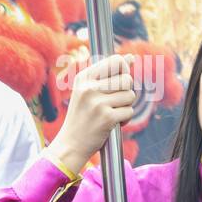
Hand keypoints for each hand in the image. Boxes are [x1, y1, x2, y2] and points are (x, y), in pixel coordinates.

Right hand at [44, 54, 136, 176]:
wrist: (70, 143)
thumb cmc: (82, 115)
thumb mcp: (87, 90)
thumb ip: (108, 73)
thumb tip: (130, 58)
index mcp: (84, 77)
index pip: (116, 61)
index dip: (124, 70)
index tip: (118, 82)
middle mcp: (89, 87)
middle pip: (127, 79)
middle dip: (126, 91)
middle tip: (114, 101)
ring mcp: (98, 103)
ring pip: (130, 95)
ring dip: (125, 106)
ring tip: (111, 112)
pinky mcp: (107, 118)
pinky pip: (129, 112)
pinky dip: (125, 119)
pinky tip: (112, 123)